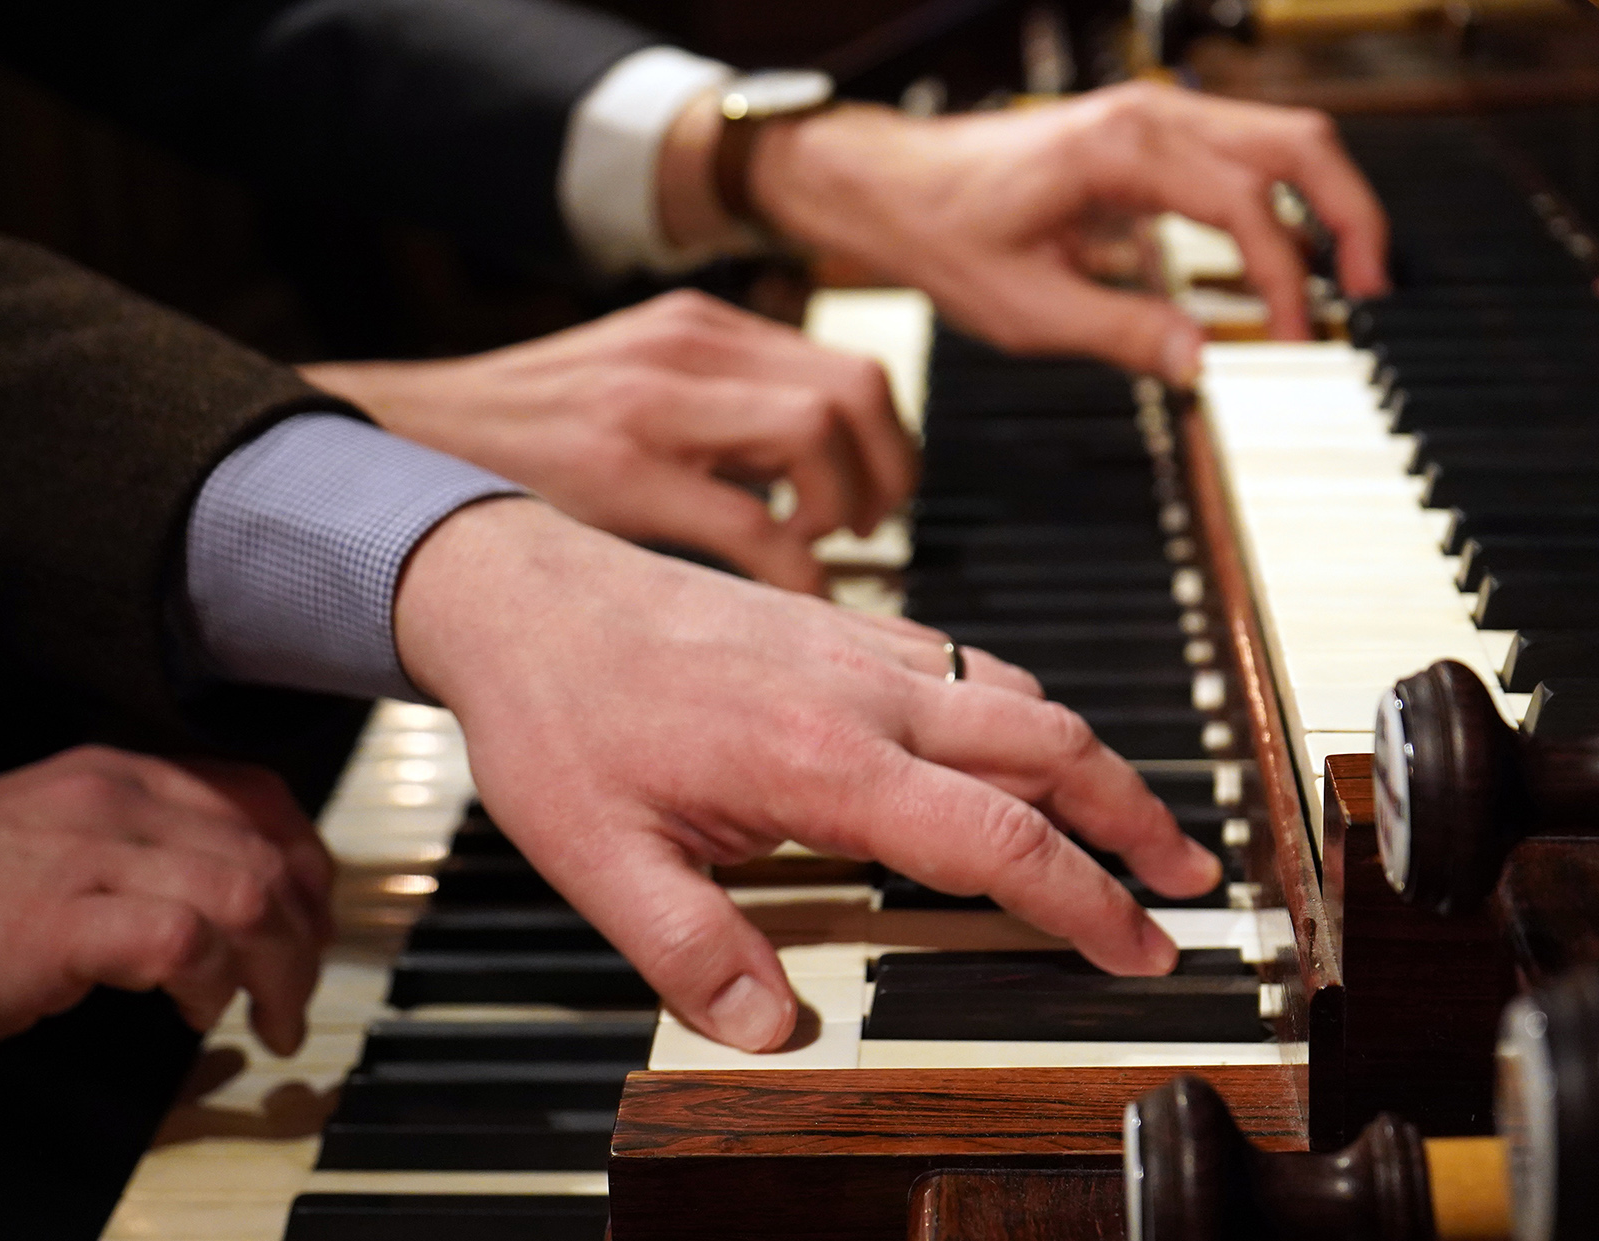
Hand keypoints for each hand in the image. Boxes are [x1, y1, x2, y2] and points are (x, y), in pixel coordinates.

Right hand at [0, 747, 329, 1069]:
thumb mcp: (36, 843)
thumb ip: (118, 853)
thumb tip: (194, 904)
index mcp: (111, 774)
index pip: (256, 796)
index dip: (304, 863)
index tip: (311, 924)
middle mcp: (112, 797)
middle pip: (268, 847)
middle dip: (306, 931)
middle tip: (297, 992)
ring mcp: (87, 852)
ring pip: (248, 888)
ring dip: (276, 965)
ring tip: (264, 1019)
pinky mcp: (60, 920)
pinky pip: (185, 935)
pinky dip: (211, 979)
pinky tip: (195, 1013)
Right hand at [300, 290, 916, 594]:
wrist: (404, 438)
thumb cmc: (523, 436)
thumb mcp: (632, 387)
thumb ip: (716, 407)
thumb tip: (812, 468)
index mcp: (698, 328)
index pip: (852, 366)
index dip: (886, 444)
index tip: (870, 499)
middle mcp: (687, 348)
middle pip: (856, 390)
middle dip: (886, 475)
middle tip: (859, 531)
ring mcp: (654, 403)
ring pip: (818, 435)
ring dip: (841, 510)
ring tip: (812, 551)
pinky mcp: (620, 470)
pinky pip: (753, 522)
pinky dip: (792, 568)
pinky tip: (779, 594)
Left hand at [395, 498, 1220, 1051]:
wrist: (518, 592)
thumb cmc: (555, 716)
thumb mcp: (600, 857)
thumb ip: (692, 952)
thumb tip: (775, 1035)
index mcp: (820, 759)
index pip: (996, 840)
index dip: (1085, 904)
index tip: (1141, 950)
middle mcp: (861, 691)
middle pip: (1049, 745)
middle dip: (1135, 816)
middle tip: (1187, 880)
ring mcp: (854, 646)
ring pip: (1016, 694)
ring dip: (1088, 758)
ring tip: (1127, 819)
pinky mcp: (835, 623)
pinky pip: (961, 661)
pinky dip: (1019, 707)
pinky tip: (1011, 742)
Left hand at [664, 81, 1389, 384]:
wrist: (888, 186)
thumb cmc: (939, 231)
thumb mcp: (1026, 307)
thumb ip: (1123, 333)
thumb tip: (1203, 362)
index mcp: (1121, 149)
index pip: (1246, 206)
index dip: (1284, 279)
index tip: (1291, 341)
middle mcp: (1147, 116)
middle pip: (1297, 142)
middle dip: (1350, 214)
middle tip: (1373, 291)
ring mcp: (1150, 118)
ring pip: (1279, 137)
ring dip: (1325, 200)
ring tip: (1350, 277)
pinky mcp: (1144, 136)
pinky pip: (1241, 151)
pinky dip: (1282, 195)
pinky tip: (1287, 252)